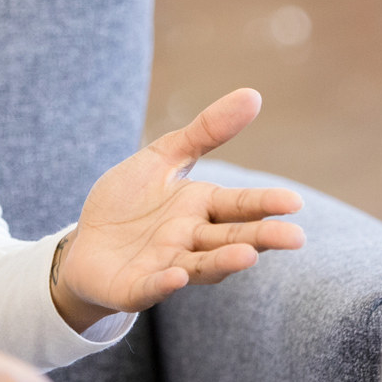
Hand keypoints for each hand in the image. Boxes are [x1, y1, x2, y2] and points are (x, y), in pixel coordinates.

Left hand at [51, 88, 304, 329]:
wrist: (85, 245)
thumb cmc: (130, 201)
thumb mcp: (165, 157)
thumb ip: (205, 131)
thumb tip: (254, 94)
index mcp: (202, 208)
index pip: (240, 205)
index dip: (265, 204)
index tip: (294, 202)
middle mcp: (191, 240)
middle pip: (232, 238)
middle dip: (262, 238)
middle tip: (296, 237)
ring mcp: (166, 266)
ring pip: (202, 265)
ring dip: (224, 262)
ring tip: (248, 255)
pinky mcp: (135, 287)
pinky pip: (152, 287)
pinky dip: (165, 283)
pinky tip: (178, 276)